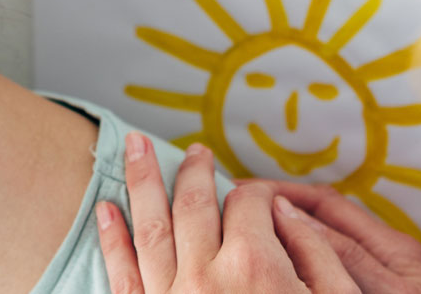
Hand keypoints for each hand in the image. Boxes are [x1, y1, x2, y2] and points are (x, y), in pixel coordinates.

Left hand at [96, 132, 360, 292]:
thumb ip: (315, 252)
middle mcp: (207, 273)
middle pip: (195, 202)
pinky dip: (111, 236)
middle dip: (193, 169)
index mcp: (256, 265)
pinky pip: (123, 269)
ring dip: (142, 179)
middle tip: (192, 150)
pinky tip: (106, 208)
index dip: (257, 192)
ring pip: (151, 224)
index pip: (249, 203)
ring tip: (134, 146)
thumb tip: (285, 209)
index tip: (261, 197)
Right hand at [247, 179, 420, 293]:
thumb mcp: (387, 290)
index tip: (249, 191)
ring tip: (253, 235)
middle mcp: (387, 257)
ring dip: (291, 236)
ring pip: (326, 248)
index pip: (328, 205)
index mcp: (393, 248)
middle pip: (325, 221)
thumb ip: (346, 256)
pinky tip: (286, 270)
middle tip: (240, 210)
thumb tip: (294, 218)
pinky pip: (333, 271)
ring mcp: (384, 277)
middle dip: (282, 211)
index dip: (285, 193)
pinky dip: (306, 263)